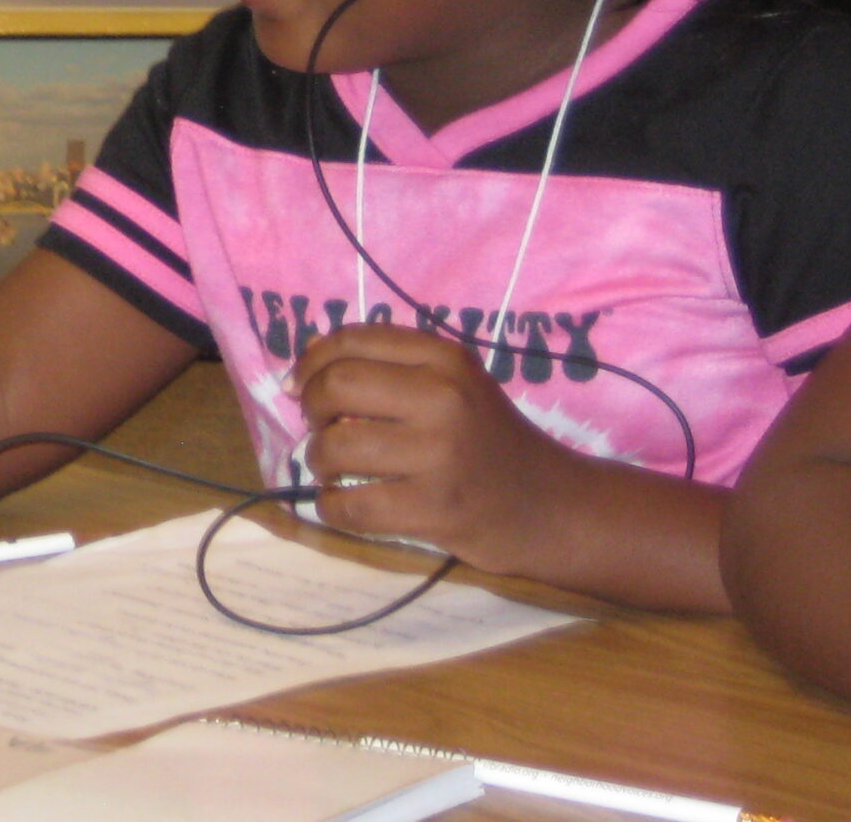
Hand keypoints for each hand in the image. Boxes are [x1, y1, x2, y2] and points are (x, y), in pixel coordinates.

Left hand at [293, 323, 581, 573]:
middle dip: (312, 410)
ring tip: (333, 469)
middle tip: (321, 429)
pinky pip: (350, 505)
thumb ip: (390, 365)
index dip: (311, 362)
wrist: (551, 507)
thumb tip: (308, 360)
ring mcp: (439, 455)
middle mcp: (444, 398)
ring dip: (318, 461)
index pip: (352, 341)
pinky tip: (341, 504)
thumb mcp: (453, 383)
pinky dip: (330, 507)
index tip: (299, 385)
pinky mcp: (434, 509)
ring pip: (335, 447)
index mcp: (446, 359)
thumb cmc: (488, 439)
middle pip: (336, 387)